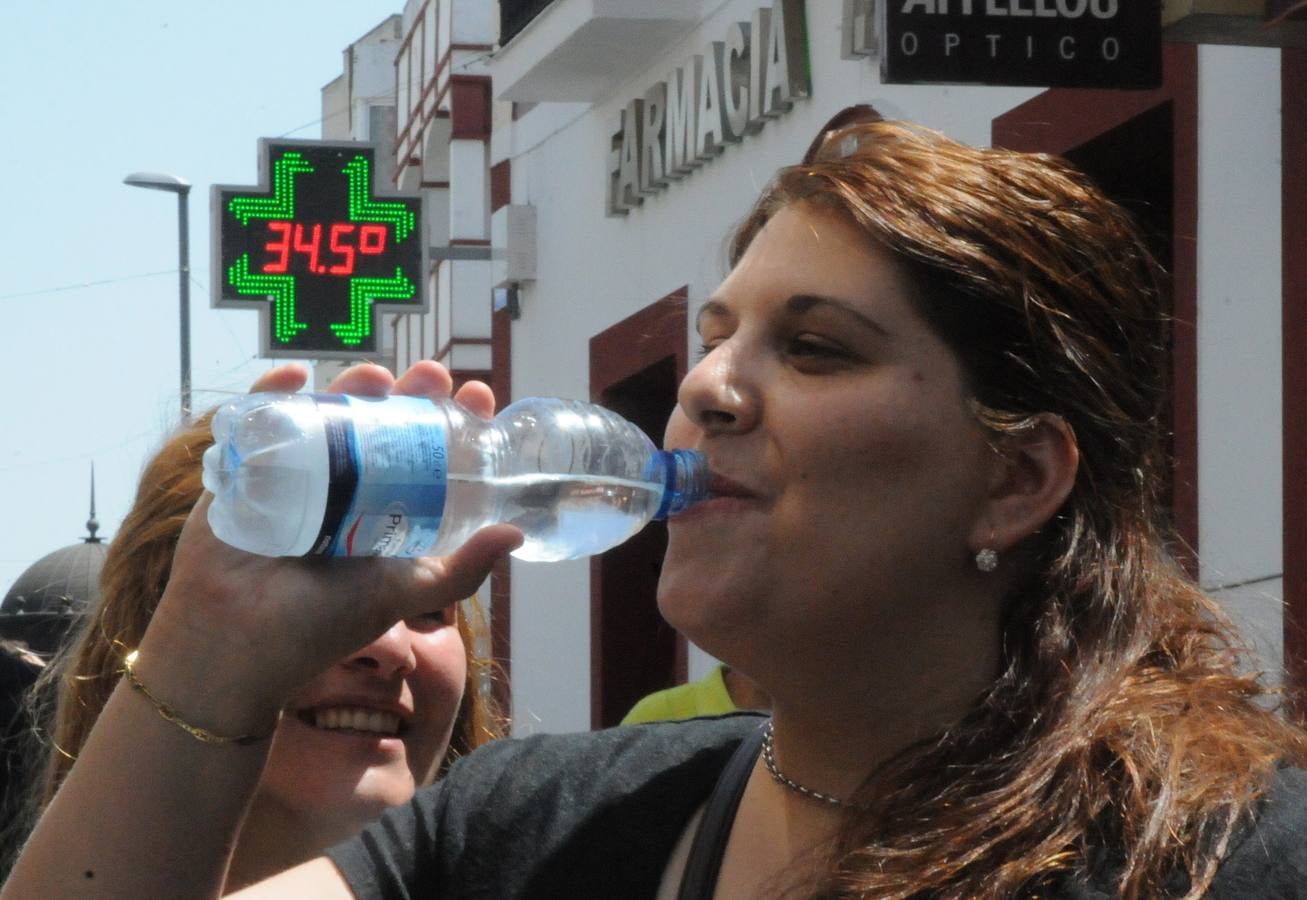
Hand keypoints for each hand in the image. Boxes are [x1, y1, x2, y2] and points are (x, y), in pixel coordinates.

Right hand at [134, 361, 520, 733]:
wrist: (238, 644)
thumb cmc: (319, 626)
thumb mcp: (403, 595)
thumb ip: (460, 572)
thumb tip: (516, 535)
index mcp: (380, 511)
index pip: (423, 454)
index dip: (450, 423)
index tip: (477, 398)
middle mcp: (342, 489)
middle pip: (377, 425)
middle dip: (407, 394)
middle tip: (432, 376)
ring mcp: (291, 476)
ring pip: (326, 415)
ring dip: (351, 387)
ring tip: (375, 376)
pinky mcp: (242, 472)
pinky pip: (255, 422)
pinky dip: (272, 392)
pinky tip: (295, 376)